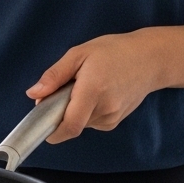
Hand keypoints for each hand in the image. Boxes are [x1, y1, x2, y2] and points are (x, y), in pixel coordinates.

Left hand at [26, 29, 164, 144]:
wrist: (150, 60)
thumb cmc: (115, 52)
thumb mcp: (79, 54)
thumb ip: (55, 75)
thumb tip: (34, 94)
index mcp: (92, 91)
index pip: (69, 126)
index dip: (51, 130)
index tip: (41, 120)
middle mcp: (104, 109)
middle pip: (71, 124)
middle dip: (60, 112)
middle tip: (65, 88)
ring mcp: (112, 118)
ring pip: (80, 123)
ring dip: (74, 110)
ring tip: (85, 86)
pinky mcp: (115, 121)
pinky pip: (90, 122)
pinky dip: (85, 111)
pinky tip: (96, 93)